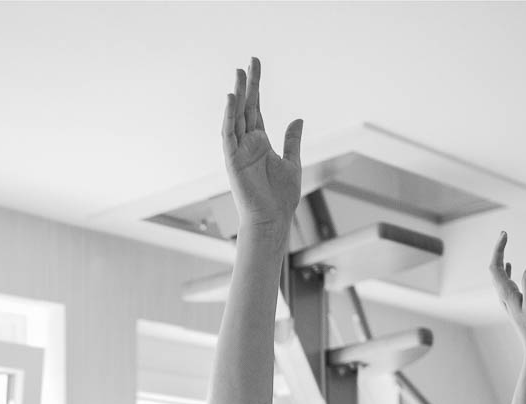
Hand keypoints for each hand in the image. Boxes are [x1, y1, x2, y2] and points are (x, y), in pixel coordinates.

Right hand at [223, 58, 302, 232]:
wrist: (272, 219)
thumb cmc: (281, 197)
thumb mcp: (292, 162)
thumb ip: (292, 140)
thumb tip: (297, 119)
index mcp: (260, 143)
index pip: (256, 109)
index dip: (256, 88)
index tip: (255, 67)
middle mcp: (247, 144)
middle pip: (245, 108)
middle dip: (247, 85)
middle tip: (248, 62)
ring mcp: (238, 151)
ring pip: (236, 117)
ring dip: (236, 95)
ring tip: (239, 74)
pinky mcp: (232, 160)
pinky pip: (228, 134)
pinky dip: (228, 116)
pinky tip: (231, 99)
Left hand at [490, 232, 525, 356]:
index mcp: (506, 294)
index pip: (495, 267)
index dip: (498, 249)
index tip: (505, 234)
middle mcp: (504, 296)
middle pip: (495, 269)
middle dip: (498, 251)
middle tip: (504, 234)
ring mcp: (509, 300)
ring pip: (500, 275)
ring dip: (501, 259)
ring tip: (505, 245)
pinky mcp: (516, 304)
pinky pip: (507, 283)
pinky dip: (508, 271)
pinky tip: (513, 267)